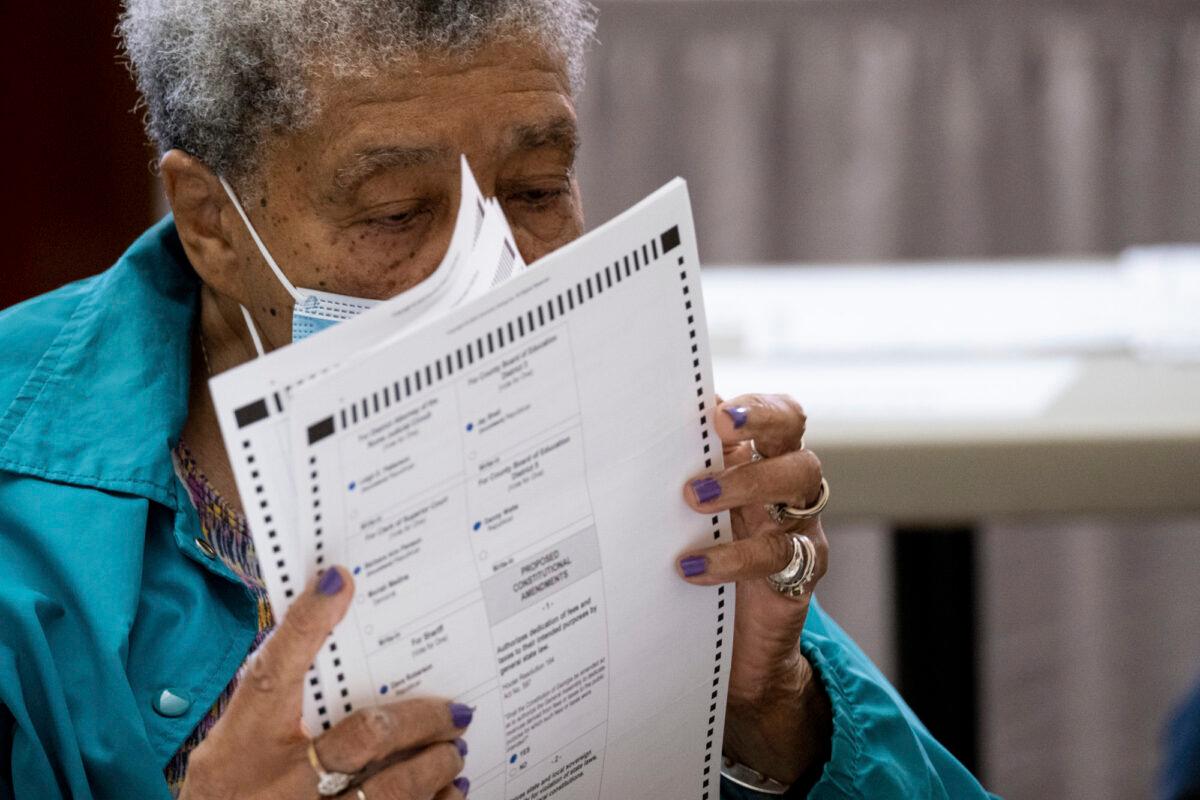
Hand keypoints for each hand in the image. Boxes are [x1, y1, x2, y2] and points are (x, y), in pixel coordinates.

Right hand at [180, 567, 471, 799]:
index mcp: (250, 738)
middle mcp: (280, 780)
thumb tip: (330, 597)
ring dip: (432, 768)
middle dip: (419, 720)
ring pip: (388, 791)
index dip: (307, 623)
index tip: (338, 581)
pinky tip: (448, 792)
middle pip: (363, 737)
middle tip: (456, 711)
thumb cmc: (233, 776)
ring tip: (452, 752)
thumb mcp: (242, 729)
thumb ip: (281, 680)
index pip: (275, 671)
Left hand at [676, 394, 831, 785]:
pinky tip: (692, 567)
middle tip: (717, 429)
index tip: (716, 406)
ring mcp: (799, 531)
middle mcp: (788, 492)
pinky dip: (735, 558)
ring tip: (694, 498)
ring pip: (799, 483)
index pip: (779, 417)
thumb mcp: (693, 518)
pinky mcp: (799, 576)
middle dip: (762, 425)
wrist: (739, 652)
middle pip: (795, 438)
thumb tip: (637, 430)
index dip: (756, 407)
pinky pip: (781, 557)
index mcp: (763, 465)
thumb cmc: (709, 564)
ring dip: (747, 482)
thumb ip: (681, 474)